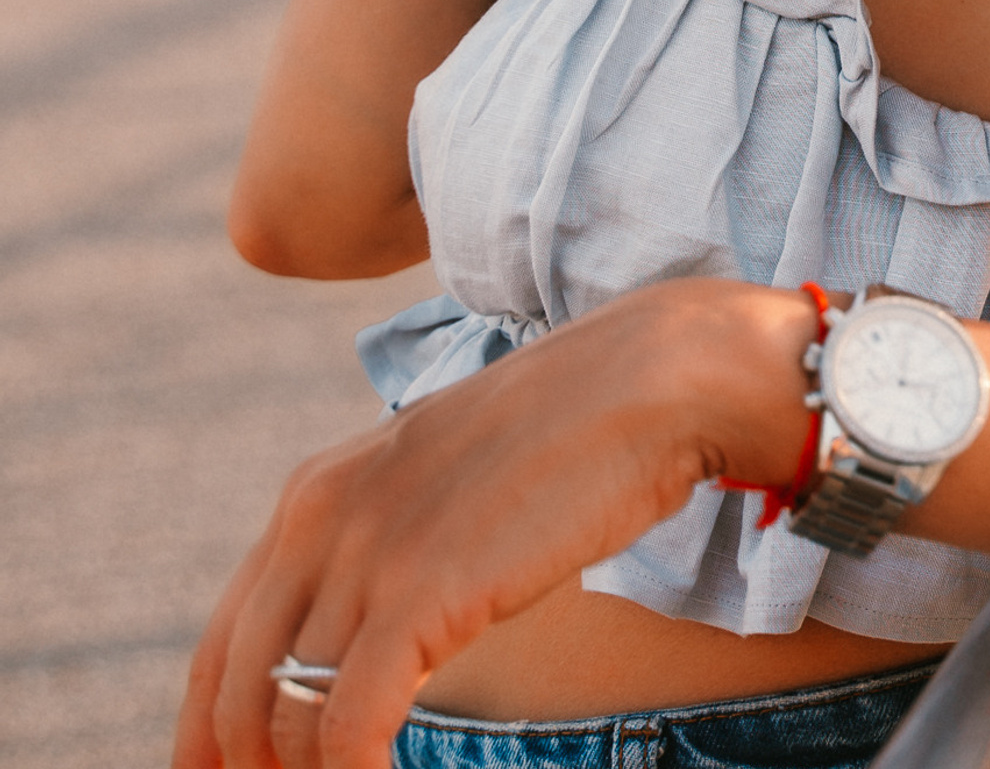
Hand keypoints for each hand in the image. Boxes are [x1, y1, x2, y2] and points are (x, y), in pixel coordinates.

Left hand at [173, 282, 812, 768]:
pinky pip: (346, 729)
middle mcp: (320, 517)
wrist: (656, 380)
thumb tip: (368, 629)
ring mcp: (369, 552)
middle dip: (248, 766)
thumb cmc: (572, 431)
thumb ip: (387, 536)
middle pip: (233, 690)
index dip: (212, 733)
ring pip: (285, 718)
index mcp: (317, 491)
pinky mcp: (423, 593)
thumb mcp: (442, 476)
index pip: (222, 644)